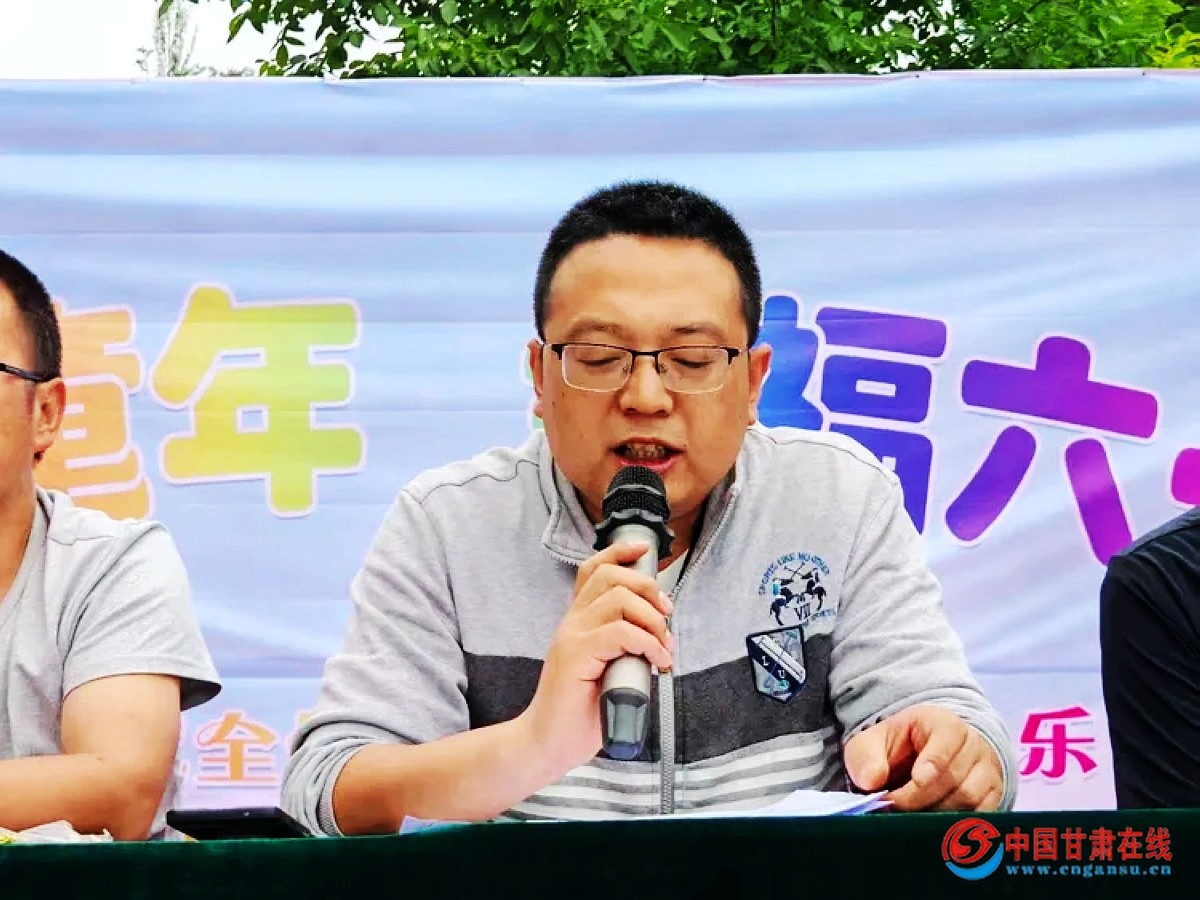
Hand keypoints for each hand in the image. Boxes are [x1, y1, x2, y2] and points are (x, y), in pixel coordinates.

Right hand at [518, 540, 673, 778]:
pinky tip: (658, 661)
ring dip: (652, 618)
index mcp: (577, 622)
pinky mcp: (576, 657)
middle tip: (667, 614)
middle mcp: (572, 623)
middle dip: (647, 587)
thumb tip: (660, 636)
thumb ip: (624, 648)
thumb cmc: (579, 712)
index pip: (593, 570)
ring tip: (664, 645)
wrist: (548, 744)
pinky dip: (647, 643)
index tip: (645, 551)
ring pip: (618, 600)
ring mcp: (572, 637)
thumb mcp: (607, 669)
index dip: (619, 553)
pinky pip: (620, 633)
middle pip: (610, 576)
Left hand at [843, 705, 1003, 810]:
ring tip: (909, 818)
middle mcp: (972, 744)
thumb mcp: (870, 744)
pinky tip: (932, 828)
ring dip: (937, 814)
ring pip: (970, 799)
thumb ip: (866, 758)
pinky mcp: (993, 797)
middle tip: (894, 808)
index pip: (948, 738)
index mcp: (942, 723)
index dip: (934, 761)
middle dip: (922, 798)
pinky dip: (957, 826)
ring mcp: (986, 771)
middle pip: (956, 778)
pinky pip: (982, 816)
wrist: (918, 759)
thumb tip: (872, 781)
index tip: (918, 779)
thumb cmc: (894, 750)